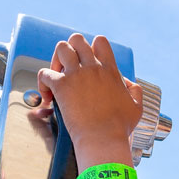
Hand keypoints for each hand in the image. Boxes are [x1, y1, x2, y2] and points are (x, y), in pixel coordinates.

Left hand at [36, 34, 144, 155]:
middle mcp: (93, 68)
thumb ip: (135, 90)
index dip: (91, 48)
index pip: (100, 42)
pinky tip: (48, 96)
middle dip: (71, 50)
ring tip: (57, 75)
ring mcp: (76, 74)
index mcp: (110, 70)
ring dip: (56, 59)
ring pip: (61, 48)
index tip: (88, 62)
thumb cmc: (119, 127)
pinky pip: (44, 73)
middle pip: (77, 39)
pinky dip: (42, 82)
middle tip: (68, 67)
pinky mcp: (61, 86)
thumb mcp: (136, 107)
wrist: (103, 138)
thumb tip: (129, 83)